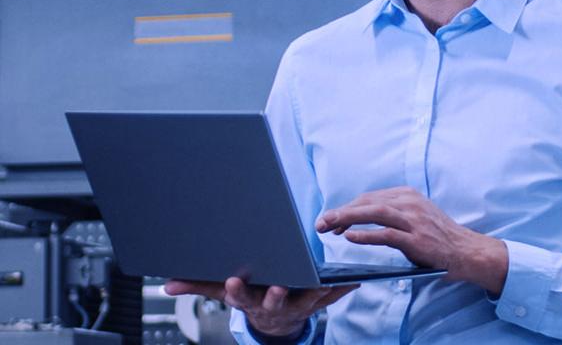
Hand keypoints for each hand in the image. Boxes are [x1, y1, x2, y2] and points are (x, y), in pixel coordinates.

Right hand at [164, 277, 358, 337]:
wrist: (274, 323)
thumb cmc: (248, 296)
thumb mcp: (222, 291)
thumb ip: (197, 285)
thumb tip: (167, 284)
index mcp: (249, 299)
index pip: (239, 297)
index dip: (235, 291)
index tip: (231, 281)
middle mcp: (272, 304)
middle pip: (272, 302)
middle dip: (274, 296)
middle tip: (277, 287)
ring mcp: (294, 306)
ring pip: (305, 300)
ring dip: (316, 291)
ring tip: (326, 279)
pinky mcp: (314, 304)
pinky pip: (329, 299)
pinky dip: (340, 291)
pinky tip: (352, 281)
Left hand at [315, 186, 507, 296]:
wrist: (468, 251)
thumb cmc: (436, 236)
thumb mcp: (413, 215)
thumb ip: (390, 213)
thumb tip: (357, 216)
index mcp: (405, 195)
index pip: (368, 198)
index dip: (347, 208)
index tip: (331, 219)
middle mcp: (409, 202)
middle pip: (367, 202)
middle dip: (341, 211)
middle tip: (321, 223)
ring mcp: (414, 220)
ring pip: (375, 213)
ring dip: (348, 218)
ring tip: (329, 225)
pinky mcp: (418, 239)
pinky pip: (387, 234)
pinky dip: (367, 235)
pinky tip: (350, 237)